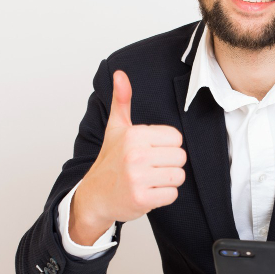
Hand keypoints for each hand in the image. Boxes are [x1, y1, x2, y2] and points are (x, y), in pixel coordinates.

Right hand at [70, 70, 186, 244]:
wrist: (94, 197)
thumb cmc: (109, 162)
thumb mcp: (115, 128)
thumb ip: (122, 101)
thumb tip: (120, 74)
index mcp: (134, 134)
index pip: (176, 138)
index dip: (166, 146)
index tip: (149, 152)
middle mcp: (135, 154)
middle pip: (181, 157)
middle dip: (168, 165)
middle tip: (149, 168)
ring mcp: (137, 177)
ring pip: (178, 176)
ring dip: (167, 182)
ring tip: (148, 180)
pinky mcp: (141, 199)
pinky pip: (172, 195)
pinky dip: (162, 197)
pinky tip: (147, 193)